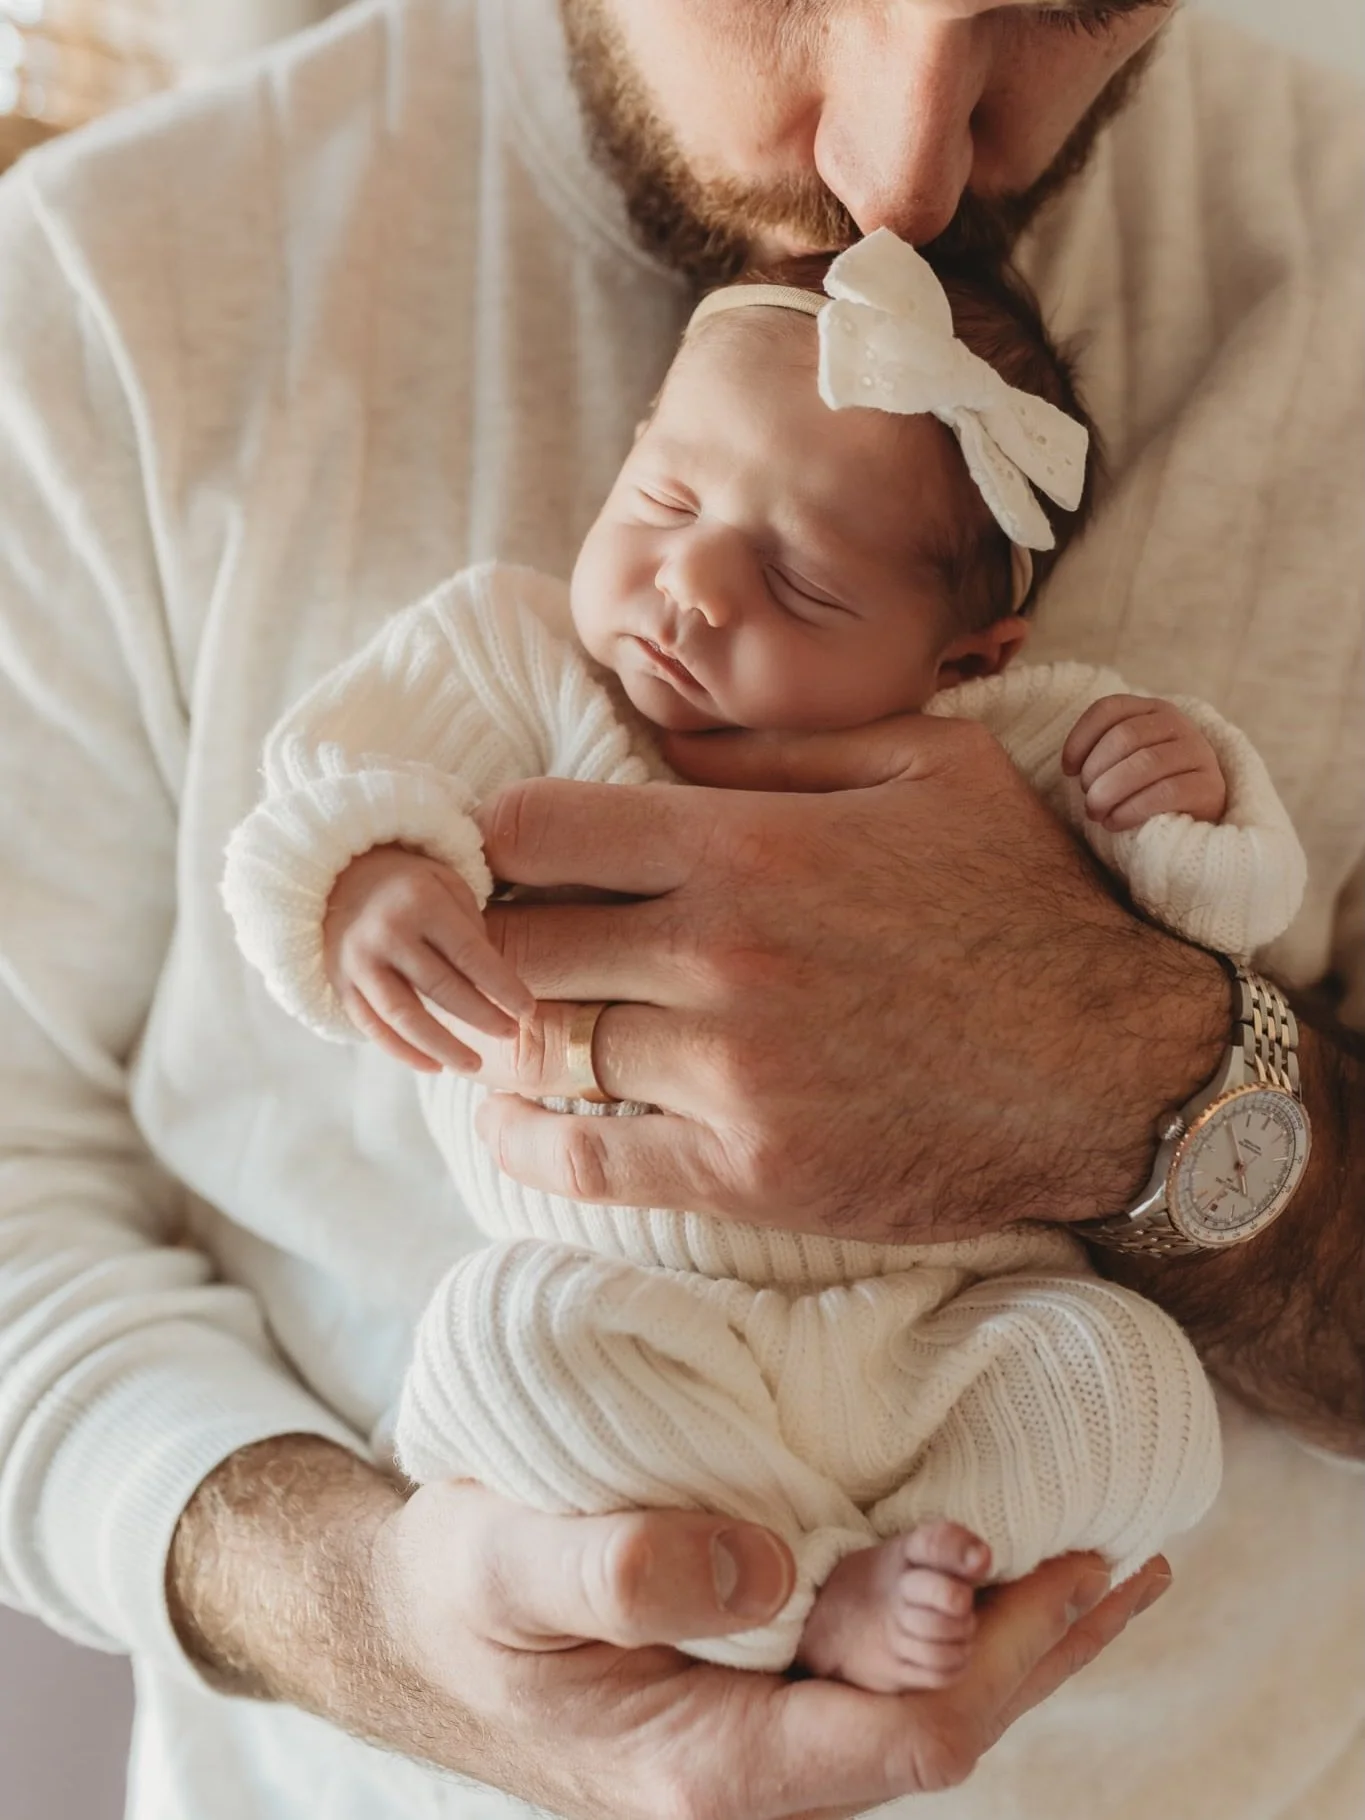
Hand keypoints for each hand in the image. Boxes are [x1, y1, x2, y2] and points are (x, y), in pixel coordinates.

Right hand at [323, 845, 532, 1071]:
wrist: (338, 877)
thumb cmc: (408, 883)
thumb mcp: (445, 882)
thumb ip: (471, 927)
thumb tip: (492, 982)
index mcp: (420, 902)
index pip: (470, 954)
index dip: (502, 986)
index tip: (527, 1010)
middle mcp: (386, 933)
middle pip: (440, 988)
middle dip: (481, 1016)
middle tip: (511, 1033)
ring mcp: (358, 961)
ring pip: (403, 1017)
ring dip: (442, 1047)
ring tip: (474, 1064)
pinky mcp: (340, 983)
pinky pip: (372, 1027)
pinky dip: (403, 1051)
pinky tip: (433, 1065)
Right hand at [371, 1481, 1170, 1818]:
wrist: (415, 1624)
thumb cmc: (457, 1594)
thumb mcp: (505, 1564)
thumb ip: (621, 1563)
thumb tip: (770, 1561)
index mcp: (704, 1761)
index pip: (897, 1737)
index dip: (986, 1657)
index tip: (1045, 1562)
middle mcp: (753, 1766)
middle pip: (936, 1730)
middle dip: (1038, 1650)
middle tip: (1127, 1561)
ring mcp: (761, 1733)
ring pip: (922, 1705)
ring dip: (1018, 1642)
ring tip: (1106, 1573)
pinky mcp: (758, 1686)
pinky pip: (883, 1672)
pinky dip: (958, 1624)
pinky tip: (992, 1580)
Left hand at [470, 716, 1227, 1238]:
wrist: (1119, 1069)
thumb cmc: (1025, 902)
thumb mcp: (929, 766)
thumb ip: (781, 746)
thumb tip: (660, 737)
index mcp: (746, 847)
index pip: (533, 829)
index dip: (491, 841)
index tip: (499, 860)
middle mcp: (720, 956)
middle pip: (513, 947)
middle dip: (479, 944)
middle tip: (478, 951)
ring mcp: (731, 1073)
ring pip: (540, 1051)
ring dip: (500, 1039)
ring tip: (494, 1027)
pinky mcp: (750, 1172)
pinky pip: (586, 1161)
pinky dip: (527, 1142)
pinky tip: (514, 1119)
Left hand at [1061, 695, 1227, 830]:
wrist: (1191, 819)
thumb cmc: (1143, 789)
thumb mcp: (1122, 761)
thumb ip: (1100, 750)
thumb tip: (1069, 765)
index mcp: (1152, 709)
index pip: (1110, 708)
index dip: (1081, 738)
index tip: (1068, 770)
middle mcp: (1178, 723)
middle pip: (1125, 736)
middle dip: (1095, 771)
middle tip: (1087, 798)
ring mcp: (1198, 753)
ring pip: (1145, 763)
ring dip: (1110, 791)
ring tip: (1096, 812)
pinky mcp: (1210, 786)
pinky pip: (1165, 792)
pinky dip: (1131, 809)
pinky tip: (1114, 822)